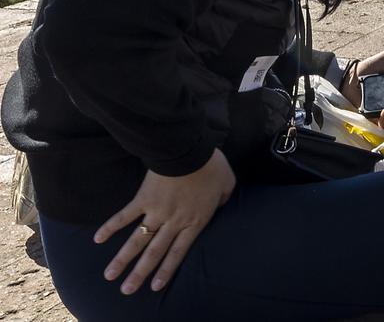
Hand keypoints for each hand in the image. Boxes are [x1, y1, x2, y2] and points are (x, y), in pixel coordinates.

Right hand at [95, 149, 234, 293]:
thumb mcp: (227, 185)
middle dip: (140, 273)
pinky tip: (98, 239)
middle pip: (154, 252)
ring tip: (109, 276)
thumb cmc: (212, 166)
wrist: (189, 152)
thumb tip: (220, 203)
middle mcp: (173, 222)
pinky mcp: (142, 199)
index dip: (166, 270)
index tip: (154, 287)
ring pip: (137, 241)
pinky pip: (124, 216)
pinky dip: (110, 227)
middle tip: (127, 291)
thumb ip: (223, 199)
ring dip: (122, 259)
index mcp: (195, 221)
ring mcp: (156, 211)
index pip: (178, 252)